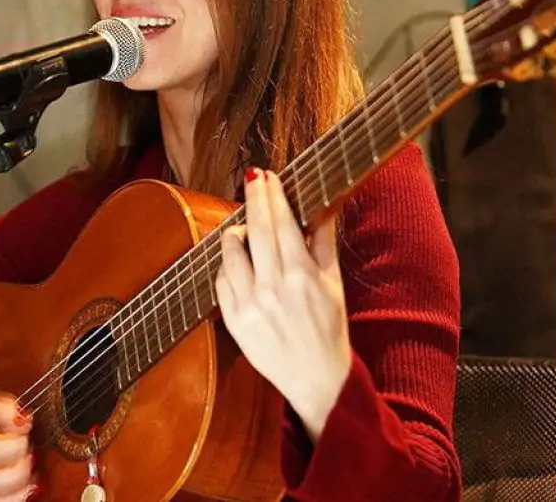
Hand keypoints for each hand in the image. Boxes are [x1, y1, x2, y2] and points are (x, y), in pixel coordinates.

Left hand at [216, 168, 351, 440]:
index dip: (272, 195)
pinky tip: (239, 262)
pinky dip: (228, 265)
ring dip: (236, 232)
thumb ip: (323, 243)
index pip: (281, 223)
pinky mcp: (233, 320)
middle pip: (256, 229)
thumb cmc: (328, 328)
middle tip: (253, 178)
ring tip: (245, 228)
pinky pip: (221, 279)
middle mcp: (273, 288)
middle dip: (254, 198)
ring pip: (231, 252)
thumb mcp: (334, 284)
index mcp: (302, 277)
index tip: (267, 175)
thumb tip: (323, 205)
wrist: (317, 378)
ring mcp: (250, 305)